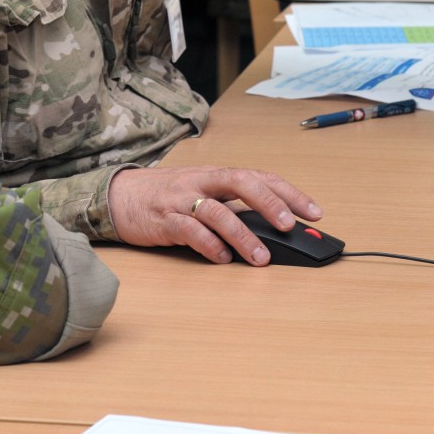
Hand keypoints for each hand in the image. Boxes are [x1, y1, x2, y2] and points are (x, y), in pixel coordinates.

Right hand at [107, 165, 322, 266]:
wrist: (118, 196)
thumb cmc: (165, 196)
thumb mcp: (202, 191)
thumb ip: (232, 205)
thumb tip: (272, 229)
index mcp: (215, 175)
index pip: (259, 177)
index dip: (289, 193)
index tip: (314, 212)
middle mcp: (201, 182)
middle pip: (241, 183)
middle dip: (270, 203)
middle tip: (289, 226)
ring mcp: (182, 200)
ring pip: (218, 212)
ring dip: (243, 235)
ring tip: (260, 257)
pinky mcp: (164, 220)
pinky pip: (189, 231)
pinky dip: (209, 245)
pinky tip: (222, 258)